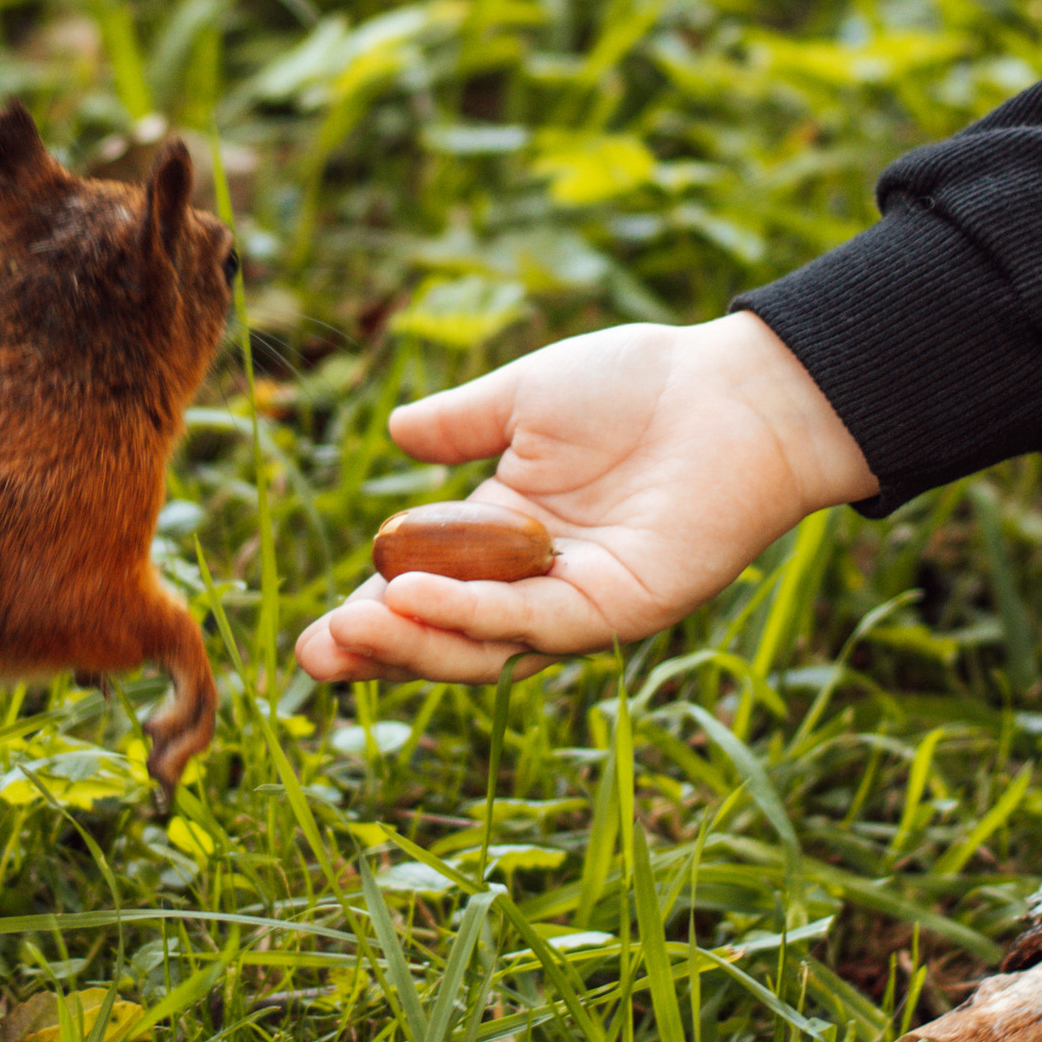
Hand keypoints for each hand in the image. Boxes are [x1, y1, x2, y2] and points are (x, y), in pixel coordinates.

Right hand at [293, 313, 873, 686]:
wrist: (730, 388)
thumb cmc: (637, 385)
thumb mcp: (525, 397)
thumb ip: (461, 420)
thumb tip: (397, 431)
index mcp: (500, 538)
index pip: (421, 596)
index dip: (369, 620)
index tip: (311, 643)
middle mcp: (532, 585)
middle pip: (444, 641)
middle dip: (380, 654)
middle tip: (316, 656)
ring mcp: (576, 603)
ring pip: (484, 649)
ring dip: (415, 643)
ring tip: (351, 626)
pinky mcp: (619, 609)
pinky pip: (536, 624)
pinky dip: (474, 616)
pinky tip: (417, 595)